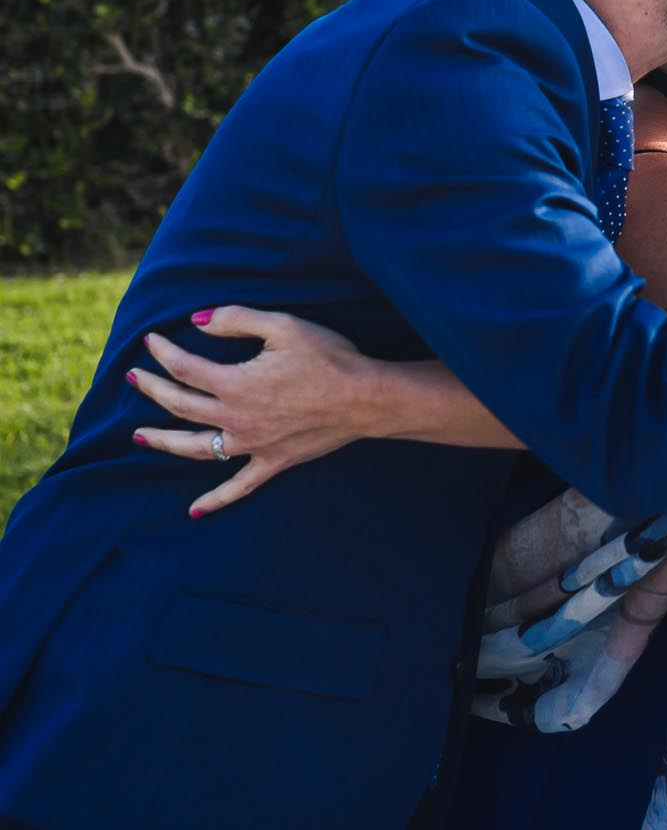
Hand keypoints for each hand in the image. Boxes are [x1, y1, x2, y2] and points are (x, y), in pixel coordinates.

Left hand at [129, 307, 378, 515]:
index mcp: (235, 383)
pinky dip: (215, 499)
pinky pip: (238, 486)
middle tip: (134, 378)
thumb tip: (197, 320)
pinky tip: (194, 510)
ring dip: (164, 442)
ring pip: (196, 447)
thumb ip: (236, 319)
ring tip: (139, 437)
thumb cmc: (330, 358)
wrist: (367, 399)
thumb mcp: (284, 326)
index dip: (163, 352)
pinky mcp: (272, 462)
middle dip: (152, 389)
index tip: (151, 341)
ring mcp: (252, 445)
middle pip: (180, 405)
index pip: (184, 367)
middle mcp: (235, 418)